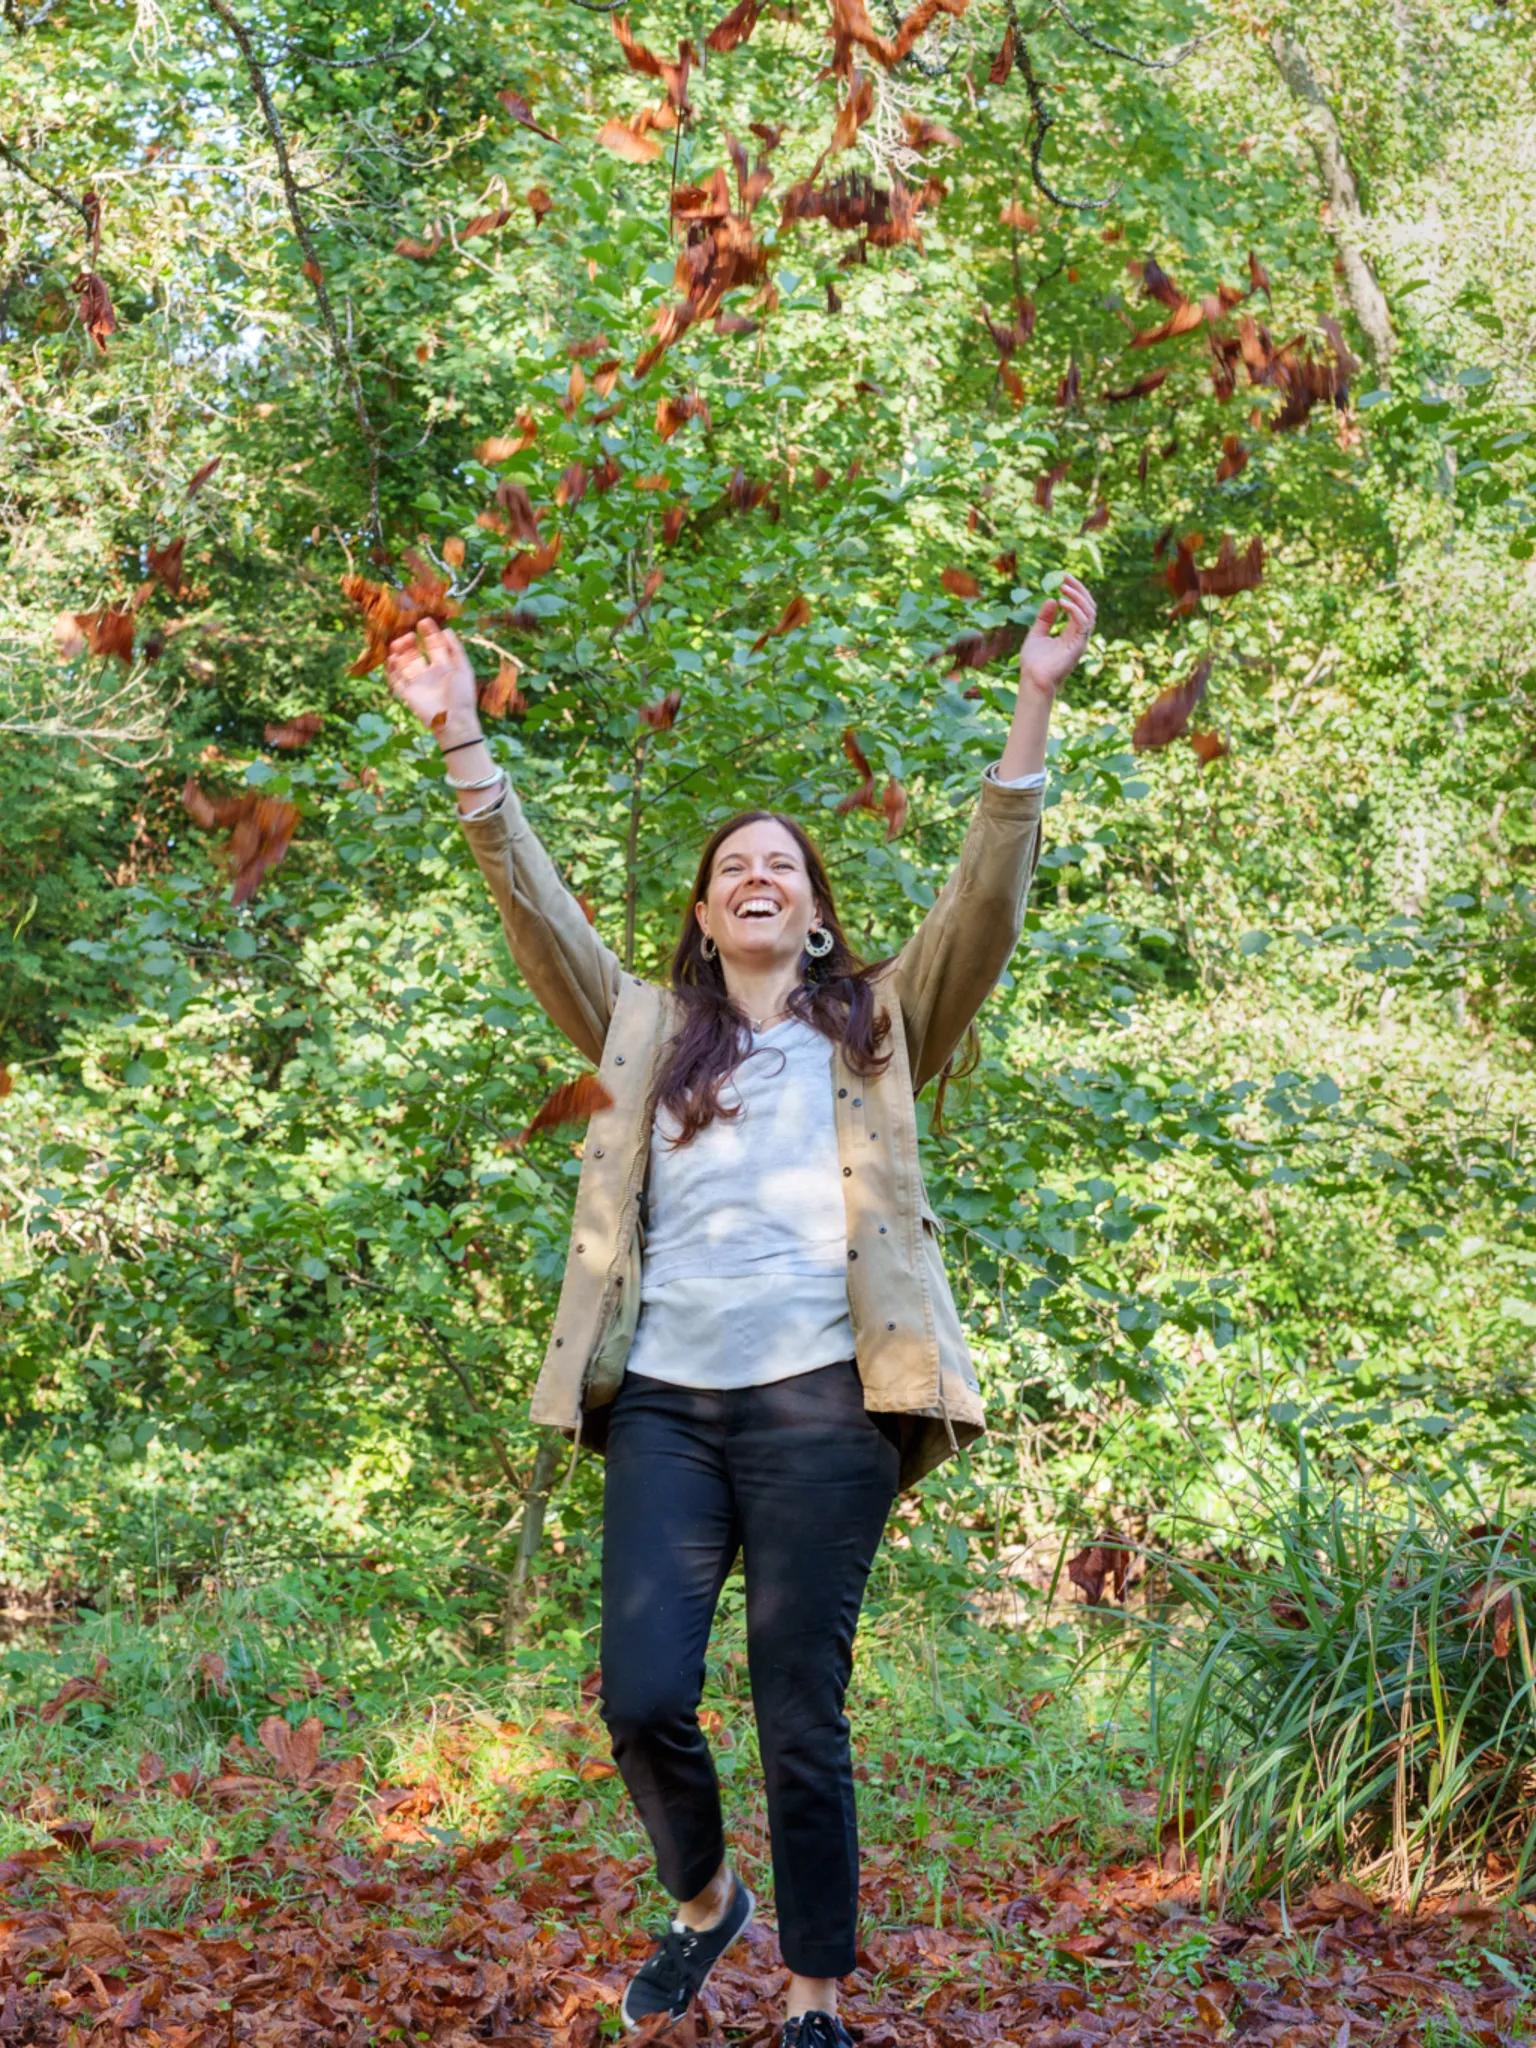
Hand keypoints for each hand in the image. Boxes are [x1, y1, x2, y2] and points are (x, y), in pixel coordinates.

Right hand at [384, 620, 479, 744]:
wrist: (454, 721)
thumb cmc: (462, 695)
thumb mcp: (463, 669)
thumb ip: (456, 650)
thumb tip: (447, 630)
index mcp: (444, 667)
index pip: (434, 645)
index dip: (429, 633)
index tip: (423, 621)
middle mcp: (429, 673)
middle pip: (416, 653)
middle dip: (411, 642)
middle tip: (409, 634)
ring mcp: (418, 683)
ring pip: (404, 664)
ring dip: (400, 652)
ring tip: (399, 642)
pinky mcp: (408, 694)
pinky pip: (396, 680)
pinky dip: (391, 669)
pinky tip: (392, 658)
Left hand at [1019, 574, 1095, 696]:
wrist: (1032, 680)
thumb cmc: (1033, 663)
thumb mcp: (1036, 634)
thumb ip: (1044, 619)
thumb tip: (1051, 599)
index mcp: (1071, 633)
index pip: (1081, 607)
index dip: (1075, 591)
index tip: (1064, 578)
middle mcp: (1079, 636)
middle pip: (1089, 606)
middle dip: (1079, 590)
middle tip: (1066, 577)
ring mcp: (1080, 641)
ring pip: (1090, 612)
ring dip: (1078, 596)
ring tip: (1063, 587)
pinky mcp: (1079, 646)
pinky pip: (1083, 622)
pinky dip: (1075, 610)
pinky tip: (1062, 602)